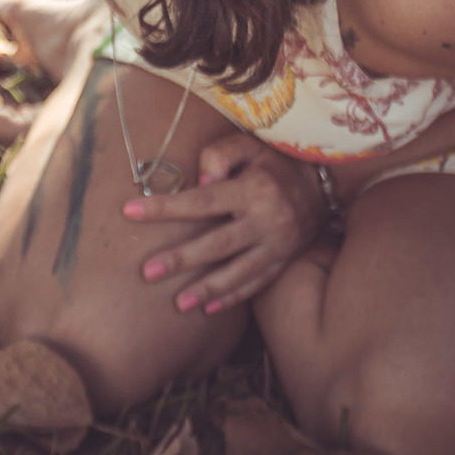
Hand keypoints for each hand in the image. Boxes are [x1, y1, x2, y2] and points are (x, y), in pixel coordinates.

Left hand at [122, 131, 325, 315]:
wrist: (325, 182)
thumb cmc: (275, 161)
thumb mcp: (250, 145)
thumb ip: (219, 155)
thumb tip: (197, 180)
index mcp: (253, 190)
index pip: (201, 201)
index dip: (164, 208)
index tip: (130, 211)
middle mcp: (266, 221)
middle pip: (217, 245)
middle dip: (181, 260)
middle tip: (148, 272)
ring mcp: (277, 245)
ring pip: (238, 273)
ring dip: (207, 290)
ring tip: (178, 304)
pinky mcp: (284, 261)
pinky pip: (257, 284)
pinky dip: (233, 297)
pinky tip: (208, 309)